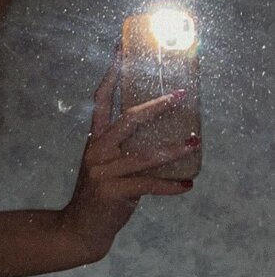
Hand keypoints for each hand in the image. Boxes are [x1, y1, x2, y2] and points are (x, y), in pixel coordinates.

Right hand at [59, 54, 196, 262]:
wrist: (82, 227)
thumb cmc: (100, 192)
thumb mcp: (106, 163)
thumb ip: (123, 146)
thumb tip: (159, 131)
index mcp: (95, 138)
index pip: (102, 99)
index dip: (112, 73)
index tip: (122, 49)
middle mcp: (97, 149)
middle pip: (127, 120)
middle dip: (155, 106)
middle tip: (179, 95)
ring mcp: (104, 171)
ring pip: (144, 154)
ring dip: (173, 149)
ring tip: (194, 143)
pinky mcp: (114, 192)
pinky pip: (148, 185)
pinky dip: (169, 185)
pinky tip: (187, 185)